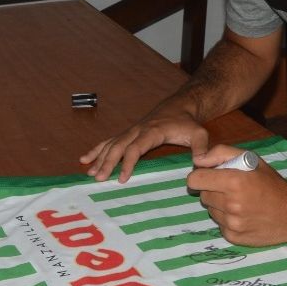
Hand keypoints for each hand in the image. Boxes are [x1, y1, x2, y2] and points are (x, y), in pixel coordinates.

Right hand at [80, 113, 208, 182]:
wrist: (181, 106)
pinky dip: (97, 150)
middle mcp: (137, 130)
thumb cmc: (188, 123)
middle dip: (107, 163)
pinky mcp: (128, 133)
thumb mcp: (199, 133)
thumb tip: (200, 163)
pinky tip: (85, 159)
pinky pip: (110, 141)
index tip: (122, 178)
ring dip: (99, 158)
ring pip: (111, 144)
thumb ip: (201, 148)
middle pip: (118, 146)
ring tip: (89, 173)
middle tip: (98, 179)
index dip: (127, 163)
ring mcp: (131, 130)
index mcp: (152, 131)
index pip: (135, 148)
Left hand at [186, 145, 286, 246]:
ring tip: (240, 202)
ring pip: (211, 211)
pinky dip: (227, 220)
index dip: (199, 176)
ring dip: (220, 205)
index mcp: (234, 182)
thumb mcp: (251, 159)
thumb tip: (197, 161)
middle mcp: (231, 204)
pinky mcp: (234, 237)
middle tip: (231, 189)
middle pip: (203, 195)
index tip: (207, 177)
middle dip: (213, 190)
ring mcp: (232, 224)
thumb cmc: (272, 183)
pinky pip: (220, 225)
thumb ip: (221, 153)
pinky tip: (244, 216)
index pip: (195, 180)